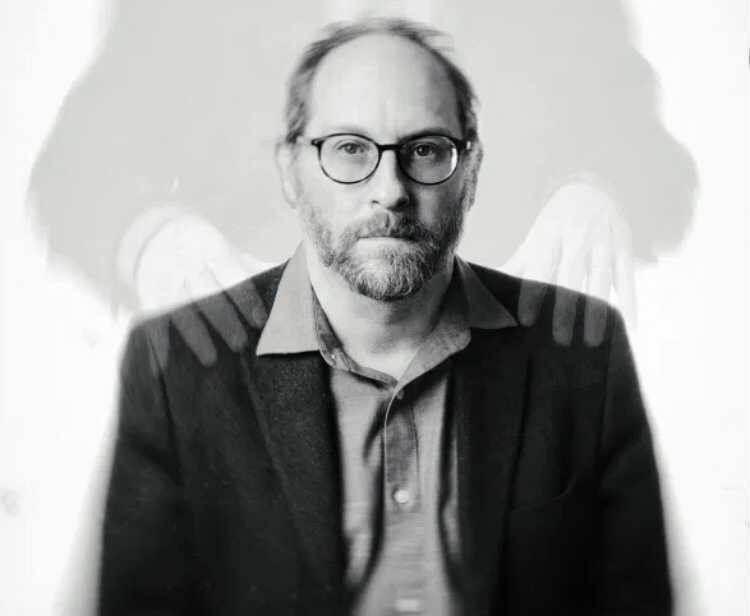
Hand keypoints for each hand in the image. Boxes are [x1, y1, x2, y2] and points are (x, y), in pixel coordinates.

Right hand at [133, 213, 273, 367]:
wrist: (155, 234)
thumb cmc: (205, 251)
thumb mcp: (227, 251)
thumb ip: (253, 268)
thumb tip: (295, 281)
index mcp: (211, 247)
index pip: (229, 272)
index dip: (244, 297)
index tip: (259, 321)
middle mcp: (186, 261)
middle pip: (205, 293)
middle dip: (223, 319)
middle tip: (240, 344)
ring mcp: (164, 277)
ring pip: (179, 308)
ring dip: (194, 335)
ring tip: (210, 360)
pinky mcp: (146, 293)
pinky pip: (152, 319)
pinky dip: (159, 341)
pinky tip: (168, 364)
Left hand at [502, 181, 634, 345]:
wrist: (590, 189)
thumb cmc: (555, 225)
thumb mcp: (535, 240)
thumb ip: (517, 266)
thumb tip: (485, 289)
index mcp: (549, 237)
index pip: (539, 268)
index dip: (533, 293)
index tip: (527, 320)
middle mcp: (576, 238)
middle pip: (571, 277)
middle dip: (566, 308)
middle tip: (560, 340)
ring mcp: (603, 242)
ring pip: (601, 280)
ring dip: (597, 310)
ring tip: (592, 340)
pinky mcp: (624, 246)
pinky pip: (627, 277)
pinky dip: (629, 302)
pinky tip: (629, 327)